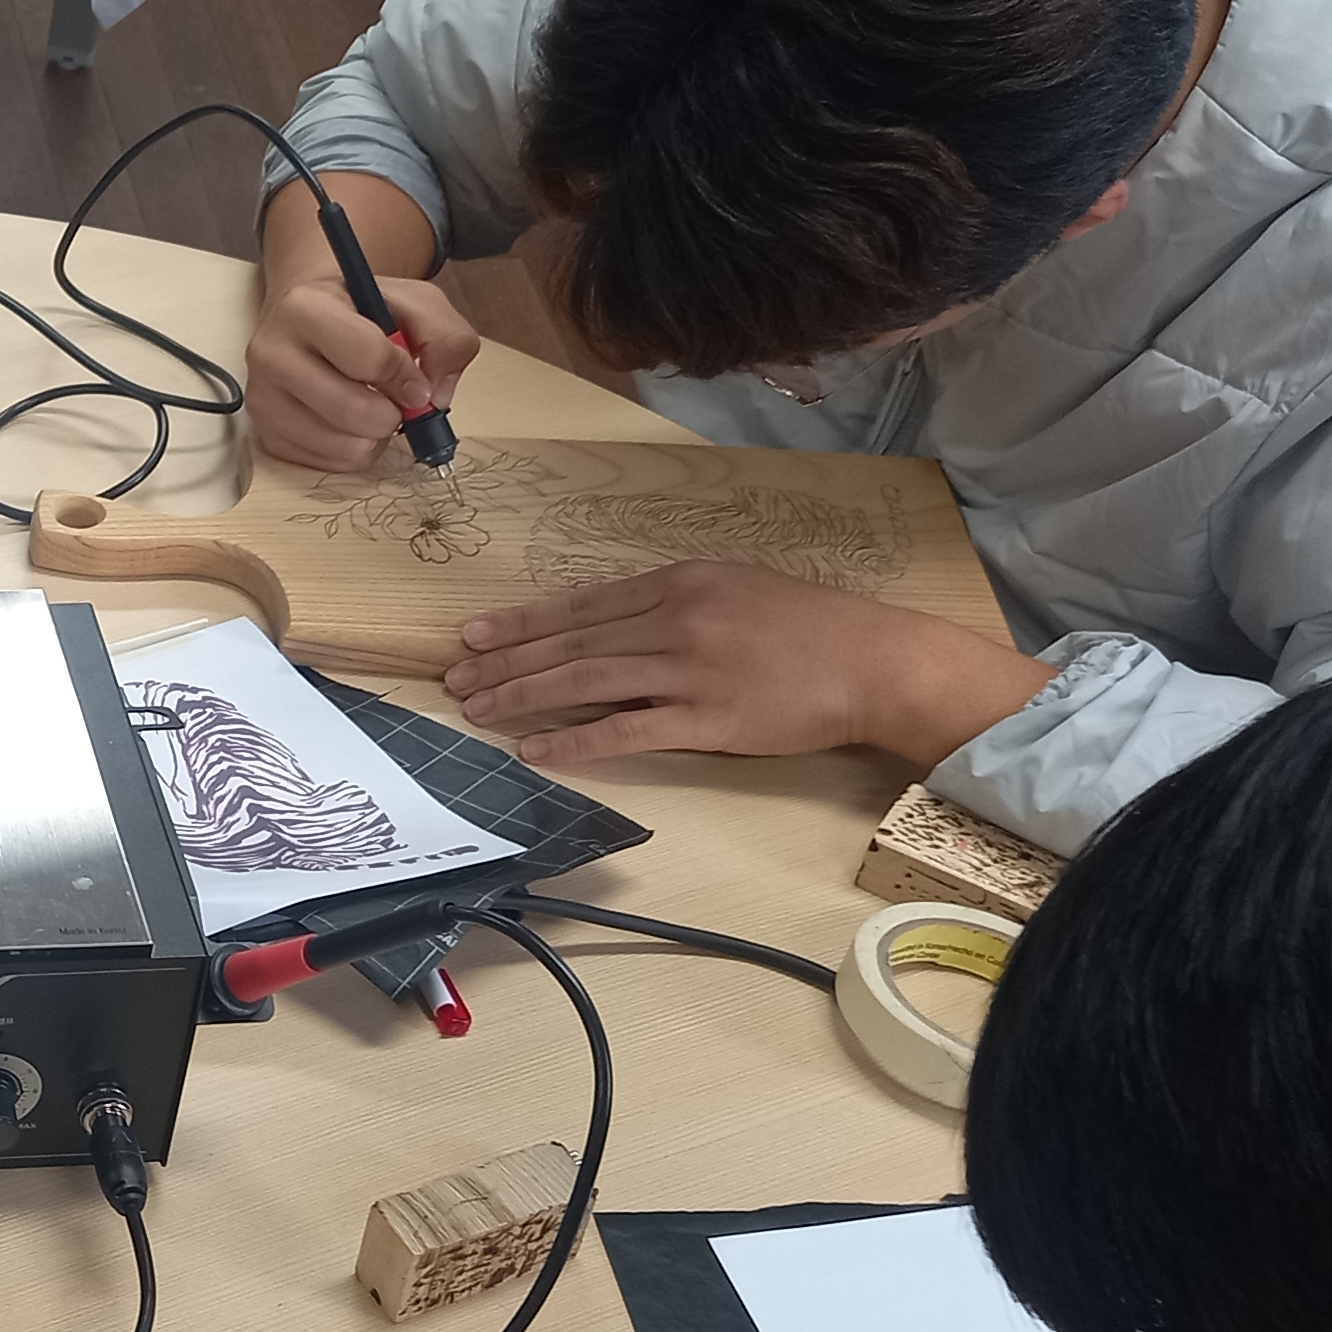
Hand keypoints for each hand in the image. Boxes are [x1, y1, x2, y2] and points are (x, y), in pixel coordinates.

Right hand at [247, 267, 479, 473]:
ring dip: (375, 435)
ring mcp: (262, 399)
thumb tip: (435, 395)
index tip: (414, 379)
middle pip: (352, 411)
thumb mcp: (416, 304)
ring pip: (343, 446)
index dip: (405, 376)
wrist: (311, 321)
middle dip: (392, 414)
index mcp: (304, 308)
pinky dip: (355, 451)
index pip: (368, 358)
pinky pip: (329, 464)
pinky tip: (350, 423)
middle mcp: (270, 353)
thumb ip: (446, 339)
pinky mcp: (266, 435)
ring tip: (371, 407)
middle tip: (396, 401)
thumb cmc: (363, 313)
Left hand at [442, 562, 1055, 768]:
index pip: (581, 606)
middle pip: (572, 644)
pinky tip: (533, 749)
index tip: (475, 636)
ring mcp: (690, 670)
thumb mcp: (736, 587)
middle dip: (507, 663)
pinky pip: (625, 732)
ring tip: (476, 711)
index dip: (523, 624)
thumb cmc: (809, 626)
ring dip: (523, 698)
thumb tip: (612, 625)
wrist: (875, 662)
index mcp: (681, 581)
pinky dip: (573, 742)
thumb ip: (674, 602)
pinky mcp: (707, 721)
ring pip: (585, 683)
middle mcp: (676, 619)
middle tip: (456, 679)